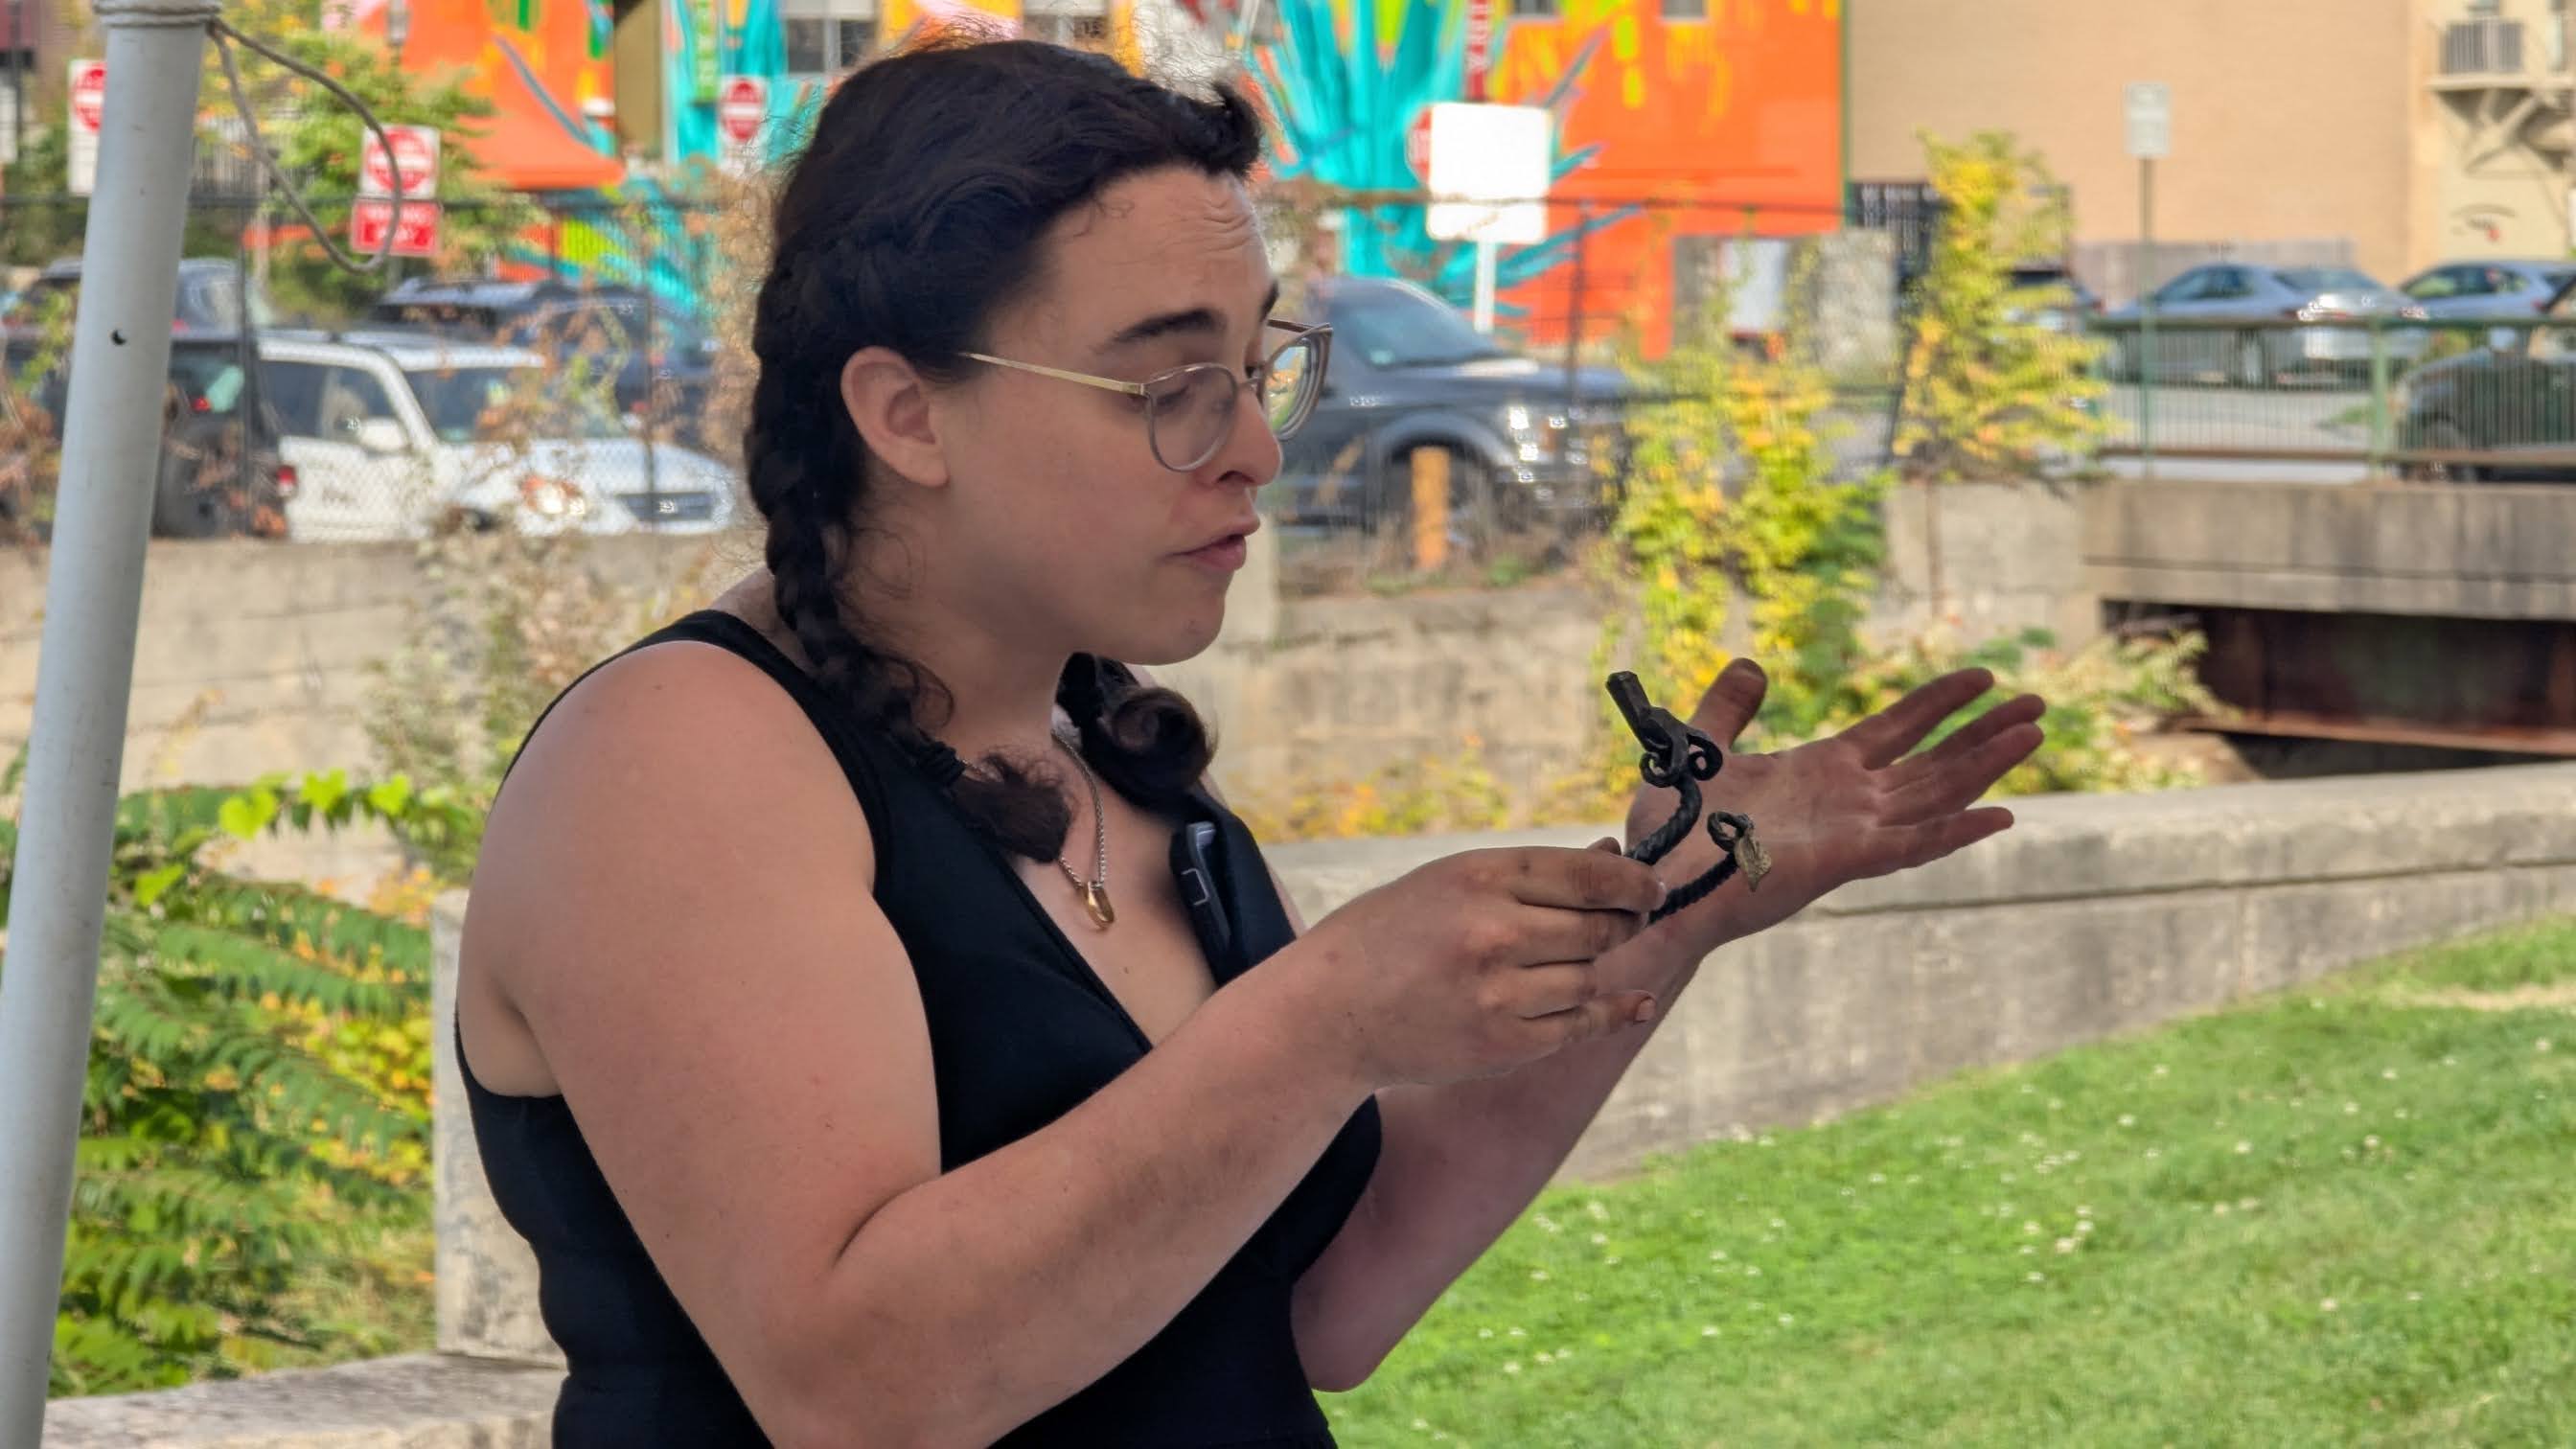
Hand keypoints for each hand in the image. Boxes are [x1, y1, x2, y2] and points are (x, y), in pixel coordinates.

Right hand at [1282, 847, 1668, 1091]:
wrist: (1329, 1013)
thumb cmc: (1390, 935)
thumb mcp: (1449, 882)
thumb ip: (1530, 875)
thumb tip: (1614, 856)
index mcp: (1478, 876)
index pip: (1590, 874)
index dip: (1635, 881)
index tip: (1653, 886)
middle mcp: (1493, 932)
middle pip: (1601, 928)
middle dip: (1624, 923)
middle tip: (1629, 920)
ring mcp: (1498, 994)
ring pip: (1590, 977)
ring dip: (1595, 968)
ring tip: (1576, 959)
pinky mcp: (1501, 1045)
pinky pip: (1580, 1026)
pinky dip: (1611, 1012)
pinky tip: (1633, 1001)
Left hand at [1627, 660, 2046, 948]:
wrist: (1651, 882)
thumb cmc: (1671, 830)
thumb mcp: (1697, 747)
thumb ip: (1727, 709)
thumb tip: (1753, 666)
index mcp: (1821, 771)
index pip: (1896, 728)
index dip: (1939, 702)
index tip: (1983, 675)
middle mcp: (1848, 801)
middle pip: (1933, 760)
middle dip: (1984, 732)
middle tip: (2038, 703)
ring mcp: (1850, 832)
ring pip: (1934, 795)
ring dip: (1985, 767)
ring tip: (2033, 733)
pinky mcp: (1841, 863)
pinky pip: (1909, 846)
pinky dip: (1954, 832)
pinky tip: (1999, 816)